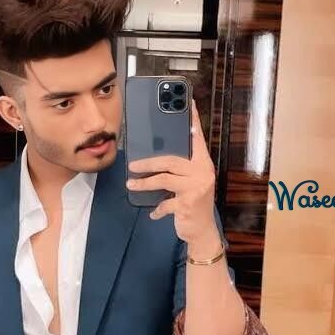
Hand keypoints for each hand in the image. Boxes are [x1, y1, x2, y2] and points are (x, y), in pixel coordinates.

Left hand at [126, 100, 218, 243]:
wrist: (202, 231)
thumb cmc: (193, 203)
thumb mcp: (190, 183)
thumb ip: (179, 169)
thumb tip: (154, 156)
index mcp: (203, 163)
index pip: (197, 138)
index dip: (193, 121)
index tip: (189, 102)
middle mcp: (202, 172)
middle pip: (171, 160)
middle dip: (148, 162)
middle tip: (133, 165)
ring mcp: (196, 188)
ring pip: (164, 179)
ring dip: (145, 183)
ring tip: (131, 185)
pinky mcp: (188, 204)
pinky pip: (165, 203)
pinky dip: (157, 209)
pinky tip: (153, 213)